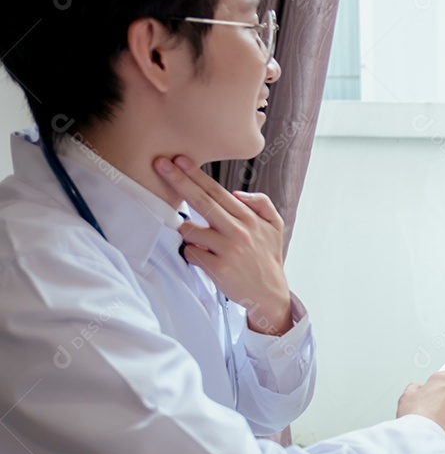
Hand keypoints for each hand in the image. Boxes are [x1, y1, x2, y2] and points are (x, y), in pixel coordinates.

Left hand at [154, 155, 292, 335]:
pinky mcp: (218, 268)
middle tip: (161, 164)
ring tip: (201, 239)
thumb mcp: (275, 226)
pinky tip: (205, 258)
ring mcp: (227, 250)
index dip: (196, 175)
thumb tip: (236, 193)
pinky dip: (192, 254)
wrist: (270, 293)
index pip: (217, 192)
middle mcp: (238, 231)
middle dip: (179, 180)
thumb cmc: (267, 257)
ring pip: (189, 229)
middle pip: (201, 201)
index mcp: (249, 218)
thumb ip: (261, 203)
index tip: (179, 160)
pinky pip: (191, 253)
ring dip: (187, 231)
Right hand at [397, 371, 444, 447]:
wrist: (424, 439)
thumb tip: (419, 389)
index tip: (433, 400)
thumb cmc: (415, 419)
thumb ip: (415, 388)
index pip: (443, 379)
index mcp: (442, 378)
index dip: (436, 391)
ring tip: (443, 424)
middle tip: (437, 413)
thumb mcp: (406, 397)